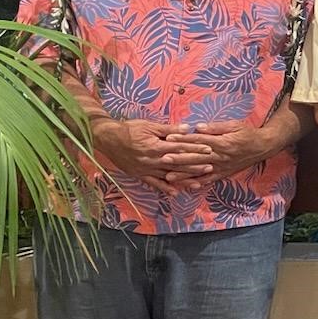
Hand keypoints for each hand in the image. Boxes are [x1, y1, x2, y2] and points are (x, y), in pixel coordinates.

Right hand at [93, 118, 213, 193]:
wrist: (107, 138)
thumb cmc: (128, 129)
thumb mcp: (149, 125)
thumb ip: (168, 129)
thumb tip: (186, 129)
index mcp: (155, 146)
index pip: (180, 148)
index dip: (195, 148)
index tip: (209, 149)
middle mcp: (152, 160)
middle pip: (177, 164)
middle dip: (194, 166)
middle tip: (210, 167)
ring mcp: (145, 169)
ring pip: (168, 175)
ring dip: (183, 180)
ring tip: (198, 184)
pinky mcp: (139, 174)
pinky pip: (153, 183)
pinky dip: (164, 188)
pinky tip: (175, 193)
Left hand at [162, 121, 273, 189]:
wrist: (262, 147)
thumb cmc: (247, 133)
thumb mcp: (234, 125)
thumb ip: (216, 127)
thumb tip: (198, 127)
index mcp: (222, 143)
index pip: (199, 140)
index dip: (183, 139)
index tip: (169, 138)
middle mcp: (220, 156)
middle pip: (196, 158)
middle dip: (178, 159)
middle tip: (162, 158)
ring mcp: (221, 167)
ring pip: (199, 171)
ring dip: (184, 174)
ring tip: (168, 176)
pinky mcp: (223, 173)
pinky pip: (208, 180)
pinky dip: (198, 183)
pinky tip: (186, 186)